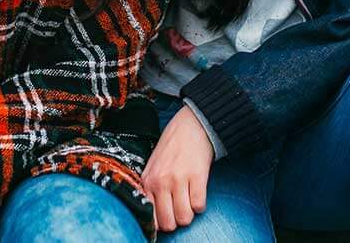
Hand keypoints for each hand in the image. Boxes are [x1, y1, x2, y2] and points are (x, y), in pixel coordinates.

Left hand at [141, 105, 213, 231]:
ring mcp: (179, 179)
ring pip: (185, 218)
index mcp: (148, 180)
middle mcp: (161, 182)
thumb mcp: (154, 165)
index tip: (168, 216)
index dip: (162, 222)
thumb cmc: (172, 146)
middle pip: (169, 223)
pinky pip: (199, 206)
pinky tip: (197, 191)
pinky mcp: (196, 176)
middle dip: (177, 220)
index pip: (152, 219)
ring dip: (190, 212)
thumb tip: (156, 216)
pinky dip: (200, 203)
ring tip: (189, 198)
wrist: (192, 125)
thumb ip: (152, 188)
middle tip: (180, 208)